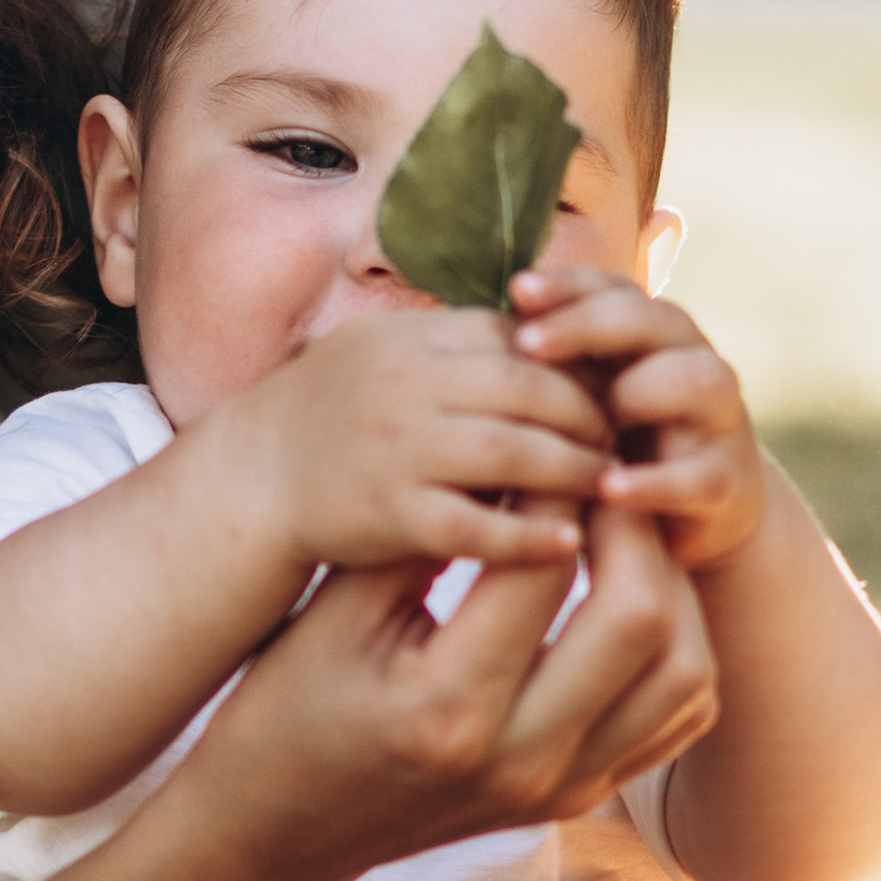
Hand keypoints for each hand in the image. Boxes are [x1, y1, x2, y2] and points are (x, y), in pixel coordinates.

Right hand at [190, 501, 718, 880]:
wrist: (282, 829)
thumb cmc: (286, 706)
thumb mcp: (332, 616)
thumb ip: (422, 537)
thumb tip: (508, 455)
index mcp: (446, 707)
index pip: (546, 568)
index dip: (559, 489)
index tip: (549, 448)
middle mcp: (520, 759)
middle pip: (645, 621)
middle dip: (635, 528)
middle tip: (603, 480)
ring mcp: (561, 789)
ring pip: (685, 671)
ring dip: (669, 586)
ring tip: (621, 535)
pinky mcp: (582, 797)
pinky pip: (679, 715)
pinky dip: (675, 645)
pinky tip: (629, 597)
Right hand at [207, 308, 611, 579]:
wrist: (252, 479)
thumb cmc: (338, 416)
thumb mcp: (392, 353)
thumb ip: (466, 344)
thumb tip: (559, 334)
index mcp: (416, 340)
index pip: (523, 340)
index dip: (579, 367)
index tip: (614, 394)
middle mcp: (407, 384)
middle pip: (532, 390)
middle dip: (591, 417)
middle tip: (629, 443)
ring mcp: (397, 448)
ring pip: (515, 452)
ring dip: (575, 472)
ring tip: (611, 489)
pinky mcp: (388, 513)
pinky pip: (475, 524)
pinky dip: (527, 535)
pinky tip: (566, 546)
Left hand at [510, 268, 765, 573]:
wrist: (686, 521)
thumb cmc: (608, 448)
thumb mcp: (574, 404)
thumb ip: (540, 371)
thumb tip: (450, 333)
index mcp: (646, 333)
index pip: (610, 289)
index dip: (568, 286)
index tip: (514, 291)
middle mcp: (688, 359)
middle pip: (652, 319)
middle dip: (590, 326)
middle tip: (529, 344)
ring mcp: (716, 418)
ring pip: (698, 379)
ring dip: (641, 393)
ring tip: (585, 418)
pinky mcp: (726, 481)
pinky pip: (700, 475)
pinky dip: (654, 482)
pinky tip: (609, 488)